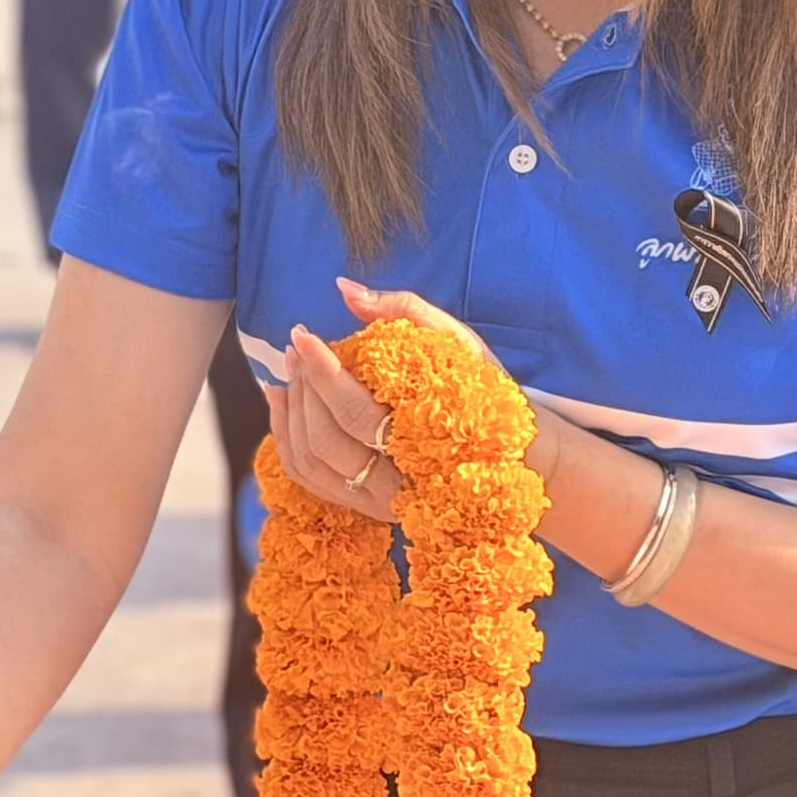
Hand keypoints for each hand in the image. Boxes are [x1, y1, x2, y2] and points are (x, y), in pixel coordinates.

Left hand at [270, 277, 558, 521]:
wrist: (516, 461)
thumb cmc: (484, 396)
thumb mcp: (459, 344)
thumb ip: (404, 311)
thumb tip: (344, 289)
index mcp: (425, 441)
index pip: (354, 412)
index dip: (321, 371)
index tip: (303, 334)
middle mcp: (399, 483)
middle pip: (326, 439)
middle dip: (303, 386)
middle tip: (297, 346)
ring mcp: (380, 502)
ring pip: (312, 463)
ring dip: (289, 411)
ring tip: (289, 368)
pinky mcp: (366, 507)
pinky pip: (310, 480)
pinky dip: (285, 439)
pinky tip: (280, 402)